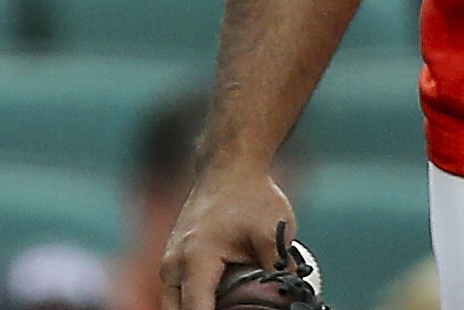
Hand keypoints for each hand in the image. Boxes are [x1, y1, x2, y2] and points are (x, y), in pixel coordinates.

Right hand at [162, 171, 295, 309]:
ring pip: (172, 301)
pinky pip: (176, 289)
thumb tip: (292, 299)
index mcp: (197, 257)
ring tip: (230, 305)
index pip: (196, 308)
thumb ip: (279, 271)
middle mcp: (175, 260)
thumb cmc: (250, 196)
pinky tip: (220, 300)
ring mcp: (171, 257)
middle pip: (174, 309)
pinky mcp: (175, 255)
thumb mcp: (273, 235)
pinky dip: (191, 299)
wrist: (228, 167)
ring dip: (193, 307)